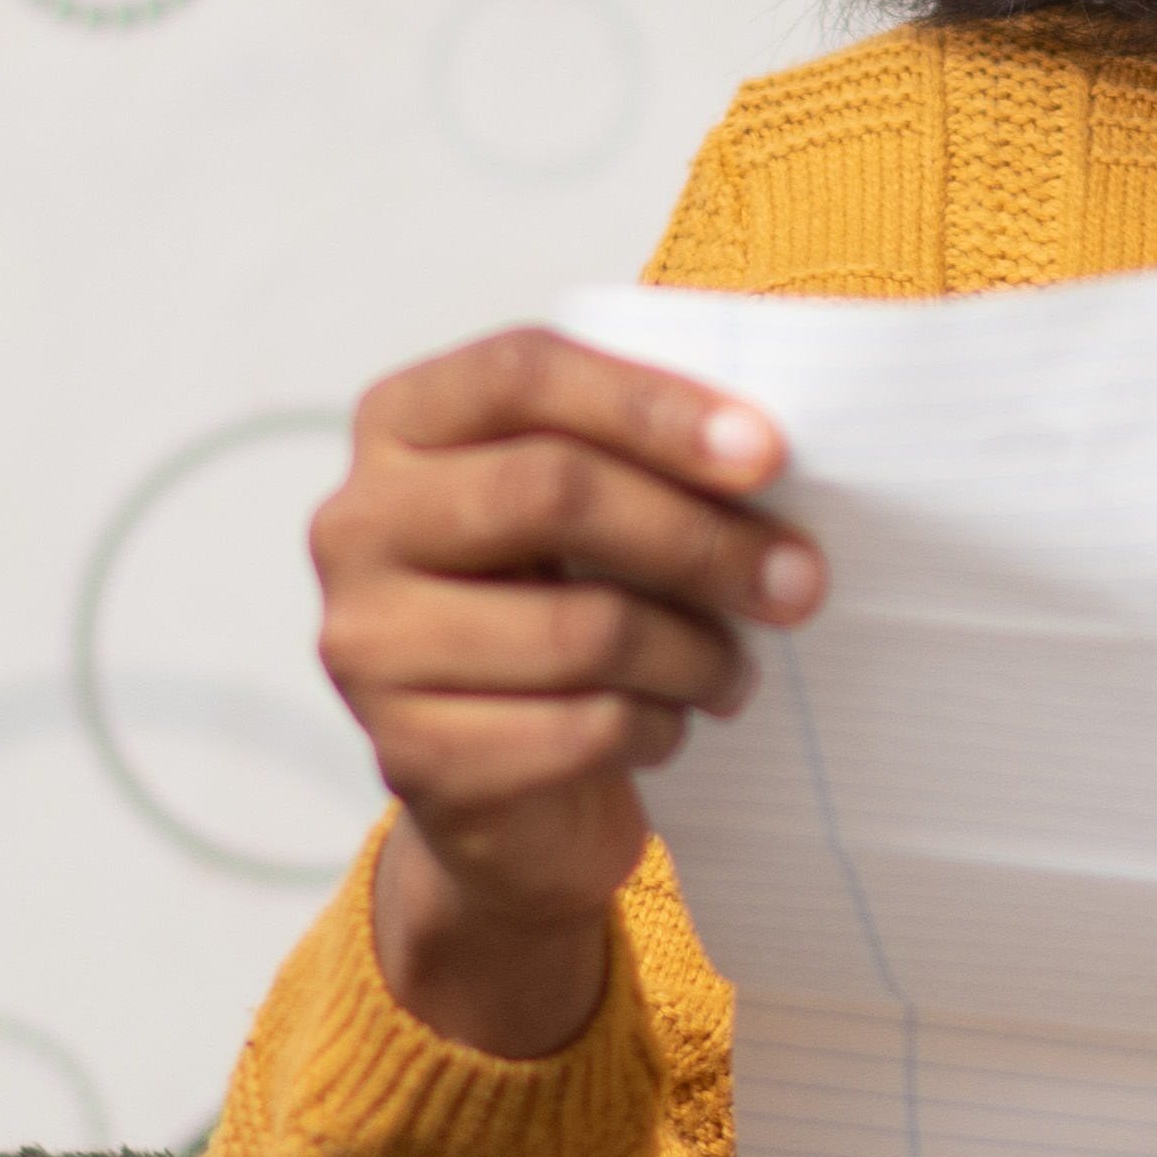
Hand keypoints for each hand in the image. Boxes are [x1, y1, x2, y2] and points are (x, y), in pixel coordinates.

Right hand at [310, 329, 820, 1060]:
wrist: (500, 783)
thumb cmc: (563, 602)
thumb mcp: (588, 506)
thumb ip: (640, 451)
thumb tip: (768, 448)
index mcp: (399, 423)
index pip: (521, 373)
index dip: (651, 404)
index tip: (768, 451)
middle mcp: (357, 524)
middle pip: (551, 491)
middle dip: (699, 537)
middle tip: (799, 579)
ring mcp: (369, 644)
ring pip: (583, 627)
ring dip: (696, 653)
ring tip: (736, 669)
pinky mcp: (411, 756)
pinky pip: (579, 729)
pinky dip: (656, 727)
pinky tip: (670, 725)